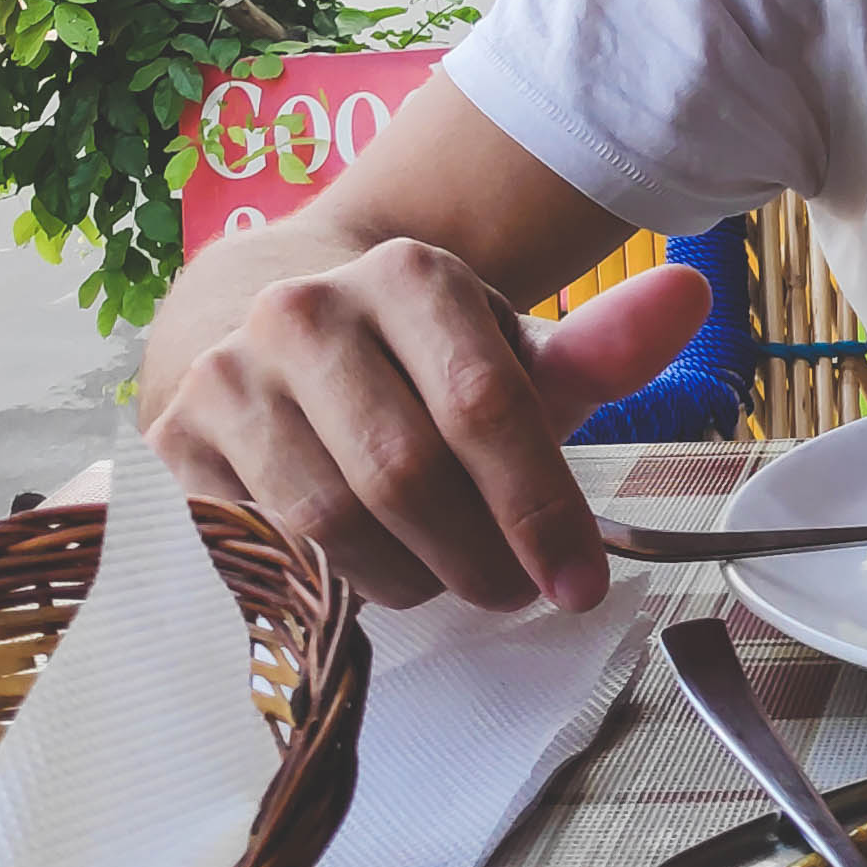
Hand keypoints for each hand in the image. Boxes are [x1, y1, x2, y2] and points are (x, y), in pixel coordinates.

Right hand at [145, 245, 712, 612]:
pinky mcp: (176, 436)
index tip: (581, 583)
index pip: (484, 405)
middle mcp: (306, 310)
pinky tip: (365, 572)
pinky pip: (264, 547)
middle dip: (478, 557)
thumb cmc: (413, 356)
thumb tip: (690, 295)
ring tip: (447, 578)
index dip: (539, 508)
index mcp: (409, 275)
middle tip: (514, 591)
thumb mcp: (506, 347)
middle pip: (405, 474)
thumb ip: (597, 347)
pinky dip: (329, 581)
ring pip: (330, 524)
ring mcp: (229, 373)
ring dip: (407, 579)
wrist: (259, 319)